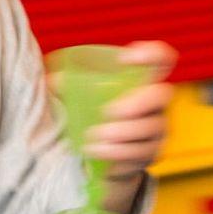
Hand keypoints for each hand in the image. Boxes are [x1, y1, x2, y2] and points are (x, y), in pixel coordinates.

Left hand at [78, 41, 175, 180]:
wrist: (103, 160)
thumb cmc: (94, 117)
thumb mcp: (81, 99)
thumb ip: (68, 87)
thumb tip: (50, 81)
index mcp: (142, 82)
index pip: (162, 59)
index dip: (152, 54)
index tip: (123, 59)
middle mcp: (156, 104)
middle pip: (161, 95)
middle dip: (137, 102)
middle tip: (107, 111)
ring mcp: (157, 131)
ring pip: (150, 130)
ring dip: (121, 134)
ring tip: (93, 139)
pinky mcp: (150, 156)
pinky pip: (141, 155)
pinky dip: (117, 156)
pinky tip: (98, 155)